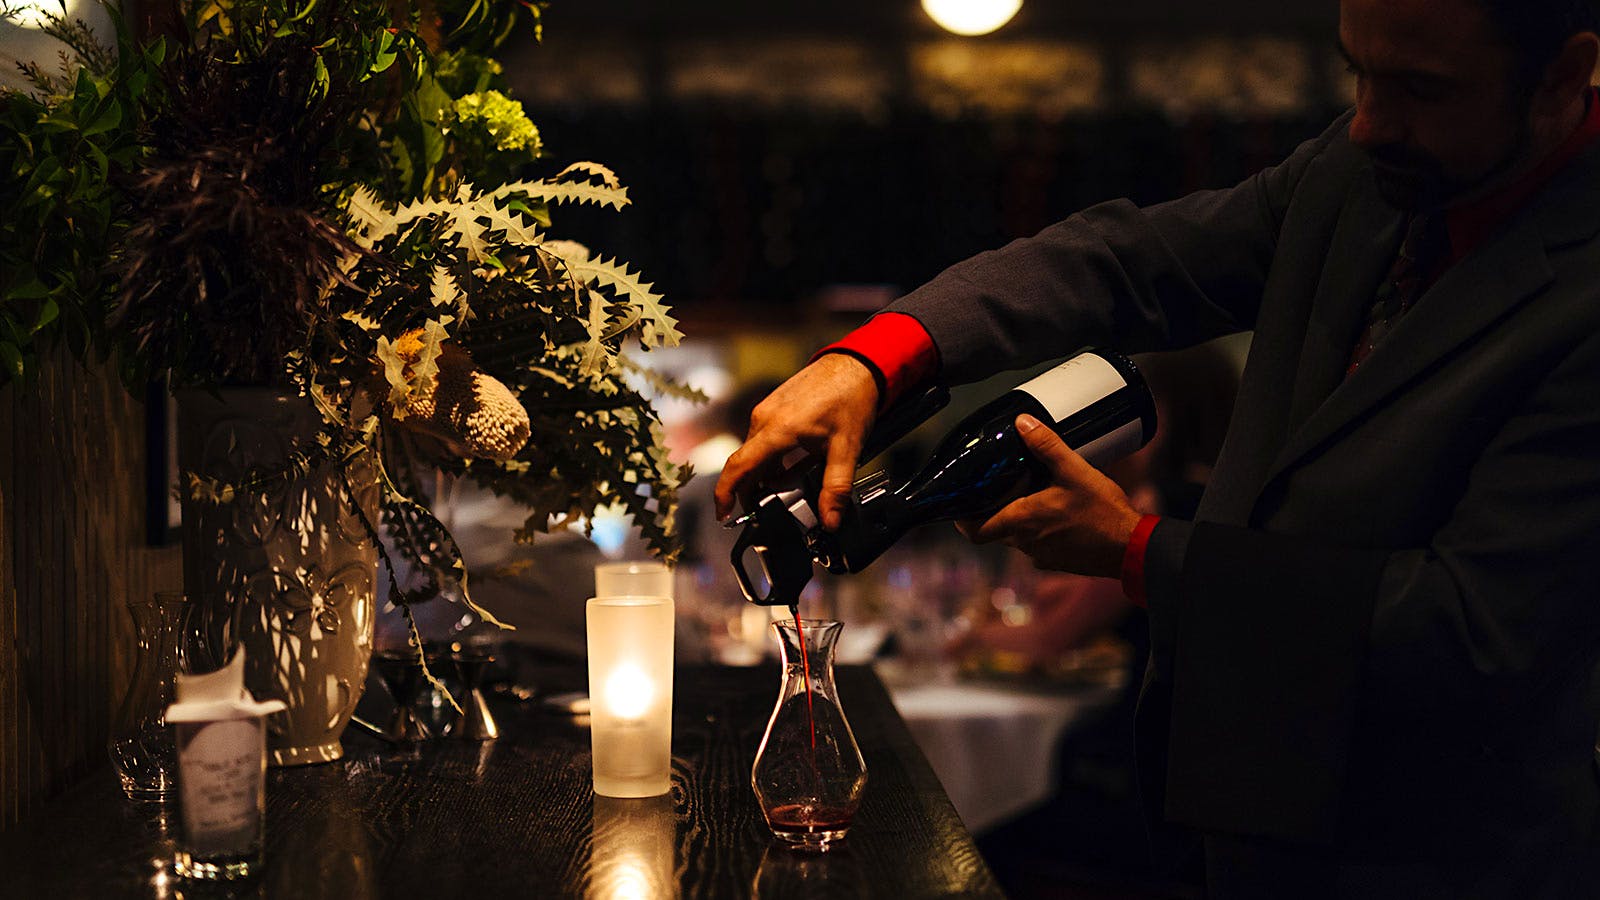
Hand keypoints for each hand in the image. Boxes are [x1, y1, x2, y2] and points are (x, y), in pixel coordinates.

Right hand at [715, 353, 879, 528]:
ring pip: (755, 452)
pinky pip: (762, 439)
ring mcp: (766, 410)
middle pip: (745, 464)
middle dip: (750, 491)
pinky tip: (791, 466)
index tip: (722, 514)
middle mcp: (764, 418)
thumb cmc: (851, 398)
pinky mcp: (772, 406)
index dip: (725, 494)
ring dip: (764, 474)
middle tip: (765, 511)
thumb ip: (836, 488)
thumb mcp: (847, 449)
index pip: (738, 466)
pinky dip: (771, 458)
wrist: (855, 364)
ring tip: (786, 488)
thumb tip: (830, 520)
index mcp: (778, 429)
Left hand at [957, 414, 1143, 578]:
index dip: (963, 519)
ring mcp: (1041, 556)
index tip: (962, 505)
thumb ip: (1047, 445)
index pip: (975, 531)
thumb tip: (1023, 423)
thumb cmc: (1104, 514)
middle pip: (996, 529)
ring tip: (1032, 492)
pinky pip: (1038, 544)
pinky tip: (1057, 511)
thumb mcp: (1074, 470)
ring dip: (1020, 518)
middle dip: (995, 509)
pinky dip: (1039, 529)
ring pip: (1018, 536)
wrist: (1131, 547)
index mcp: (1022, 521)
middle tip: (1001, 486)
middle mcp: (1026, 543)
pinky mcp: (1057, 561)